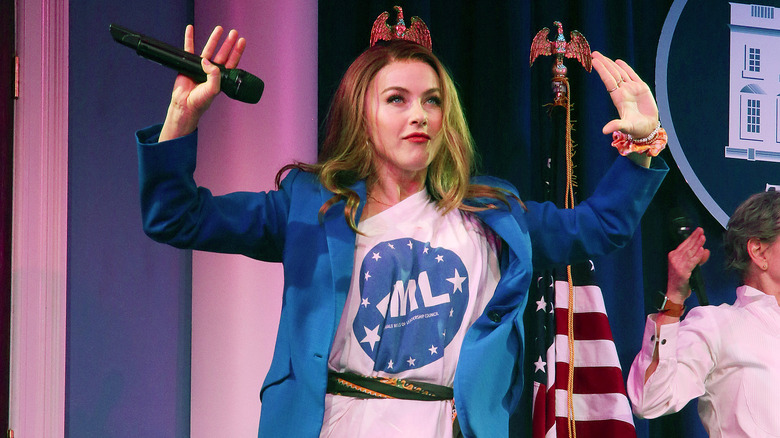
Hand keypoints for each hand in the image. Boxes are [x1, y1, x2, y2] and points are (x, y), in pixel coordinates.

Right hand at [160, 25, 245, 141]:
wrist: (185, 105)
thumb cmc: (200, 101)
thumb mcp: (213, 89)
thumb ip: (214, 75)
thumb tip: (207, 61)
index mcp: (221, 77)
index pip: (232, 62)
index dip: (237, 52)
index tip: (242, 41)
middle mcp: (212, 71)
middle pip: (223, 53)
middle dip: (228, 43)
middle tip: (233, 32)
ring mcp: (201, 67)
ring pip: (209, 49)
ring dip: (214, 39)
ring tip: (219, 29)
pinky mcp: (188, 64)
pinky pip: (189, 48)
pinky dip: (189, 38)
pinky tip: (190, 29)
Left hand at [591, 51, 658, 139]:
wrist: (648, 128)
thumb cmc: (636, 129)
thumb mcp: (626, 127)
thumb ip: (616, 126)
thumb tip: (604, 131)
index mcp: (618, 98)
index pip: (608, 80)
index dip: (602, 70)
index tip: (594, 62)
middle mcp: (623, 91)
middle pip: (612, 74)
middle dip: (604, 64)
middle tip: (593, 54)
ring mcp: (632, 89)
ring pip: (620, 73)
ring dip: (611, 64)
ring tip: (602, 56)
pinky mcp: (641, 88)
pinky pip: (632, 75)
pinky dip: (626, 68)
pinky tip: (618, 62)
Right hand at [666, 227, 709, 302]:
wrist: (675, 293)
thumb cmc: (681, 281)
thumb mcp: (690, 267)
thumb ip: (698, 259)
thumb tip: (705, 250)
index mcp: (673, 256)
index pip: (683, 244)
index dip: (691, 237)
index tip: (698, 231)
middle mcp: (674, 259)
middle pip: (686, 246)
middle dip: (695, 238)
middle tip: (701, 231)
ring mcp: (677, 265)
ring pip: (689, 252)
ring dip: (697, 244)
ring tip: (702, 238)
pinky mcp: (682, 271)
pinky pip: (691, 262)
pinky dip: (697, 256)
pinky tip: (701, 250)